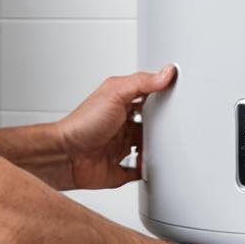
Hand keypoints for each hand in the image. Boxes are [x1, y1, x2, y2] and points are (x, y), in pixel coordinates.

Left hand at [55, 65, 176, 190]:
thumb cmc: (82, 124)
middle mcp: (120, 125)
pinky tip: (156, 167)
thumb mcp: (114, 93)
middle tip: (178, 122)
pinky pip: (138, 171)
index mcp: (120, 104)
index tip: (177, 92)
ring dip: (157, 147)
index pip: (145, 96)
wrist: (65, 156)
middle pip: (148, 123)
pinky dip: (148, 170)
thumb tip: (166, 72)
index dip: (160, 93)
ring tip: (171, 145)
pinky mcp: (118, 170)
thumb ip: (142, 82)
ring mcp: (119, 148)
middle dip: (162, 123)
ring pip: (146, 147)